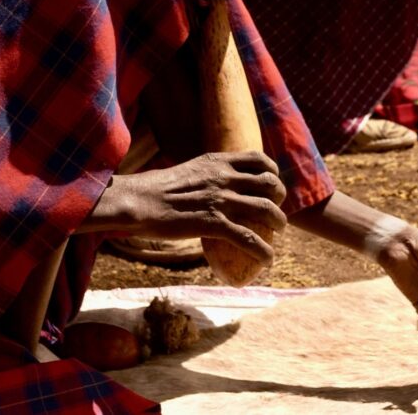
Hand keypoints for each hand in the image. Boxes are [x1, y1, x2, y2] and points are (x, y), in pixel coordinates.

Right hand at [88, 151, 286, 268]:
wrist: (138, 202)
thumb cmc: (157, 189)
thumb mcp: (190, 171)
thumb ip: (208, 175)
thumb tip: (217, 186)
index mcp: (217, 162)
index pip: (258, 159)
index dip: (273, 172)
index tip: (273, 185)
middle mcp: (224, 178)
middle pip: (269, 184)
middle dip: (279, 198)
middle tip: (274, 211)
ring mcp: (220, 200)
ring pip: (266, 210)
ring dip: (279, 223)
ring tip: (276, 233)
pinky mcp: (213, 224)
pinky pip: (249, 238)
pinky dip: (263, 250)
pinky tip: (267, 258)